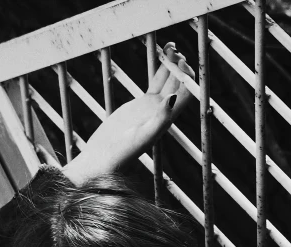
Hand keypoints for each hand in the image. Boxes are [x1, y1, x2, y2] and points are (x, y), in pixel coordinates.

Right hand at [64, 43, 194, 185]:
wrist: (104, 156)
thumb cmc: (122, 152)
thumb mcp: (142, 135)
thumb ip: (159, 118)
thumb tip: (174, 97)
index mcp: (167, 120)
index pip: (184, 95)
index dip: (186, 78)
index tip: (181, 62)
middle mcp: (164, 113)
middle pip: (178, 86)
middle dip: (180, 67)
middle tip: (176, 51)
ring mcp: (153, 107)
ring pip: (168, 81)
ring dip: (172, 65)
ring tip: (171, 46)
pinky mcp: (141, 104)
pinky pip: (156, 83)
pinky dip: (160, 69)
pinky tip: (162, 56)